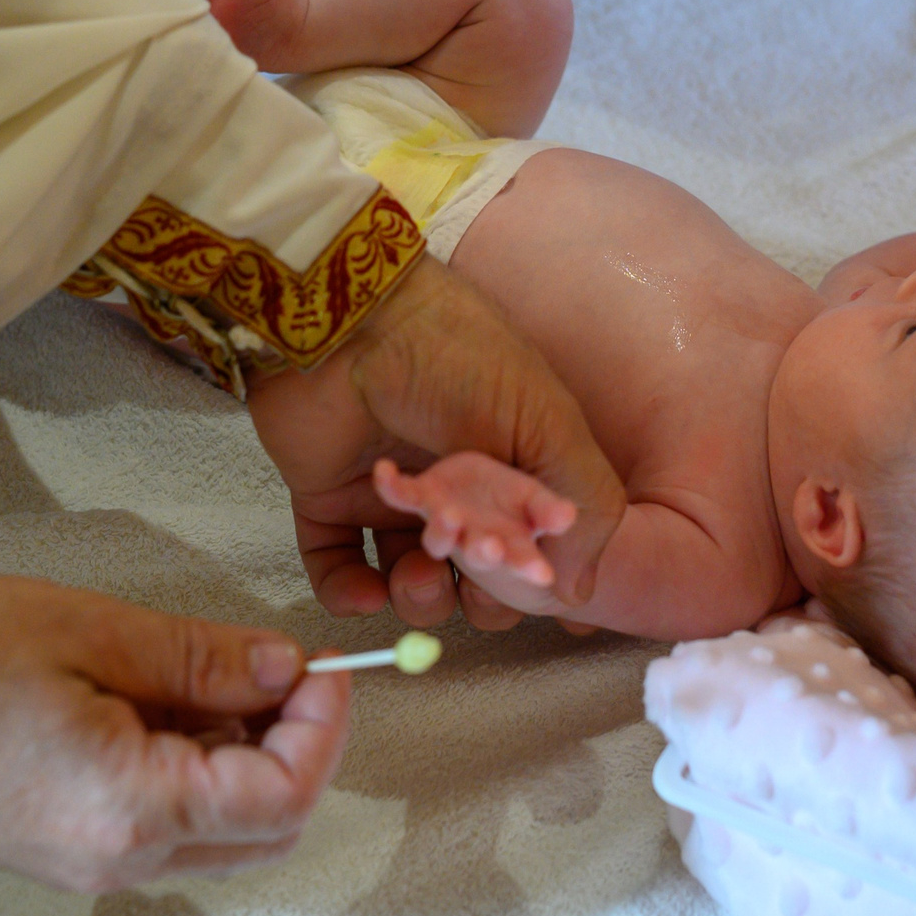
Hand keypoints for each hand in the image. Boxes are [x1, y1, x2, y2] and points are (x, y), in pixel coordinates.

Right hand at [0, 577, 349, 891]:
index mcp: (138, 807)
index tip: (322, 668)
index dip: (322, 729)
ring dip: (251, 761)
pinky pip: (175, 828)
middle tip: (286, 672)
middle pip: (268, 830)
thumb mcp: (98, 633)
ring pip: (226, 834)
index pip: (283, 796)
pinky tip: (175, 708)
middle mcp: (126, 857)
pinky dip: (202, 773)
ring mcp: (101, 865)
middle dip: (298, 748)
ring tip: (221, 678)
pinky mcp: (79, 853)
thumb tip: (286, 669)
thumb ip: (205, 659)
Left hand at [244, 259, 626, 632]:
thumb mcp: (547, 422)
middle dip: (475, 590)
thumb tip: (574, 591)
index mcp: (512, 467)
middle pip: (474, 576)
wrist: (351, 318)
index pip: (529, 548)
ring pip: (411, 581)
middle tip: (465, 556)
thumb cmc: (458, 356)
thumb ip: (584, 506)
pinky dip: (352, 593)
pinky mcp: (331, 498)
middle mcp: (456, 486)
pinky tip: (369, 590)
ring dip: (419, 596)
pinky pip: (339, 569)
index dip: (524, 573)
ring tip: (414, 569)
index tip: (520, 567)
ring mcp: (392, 495)